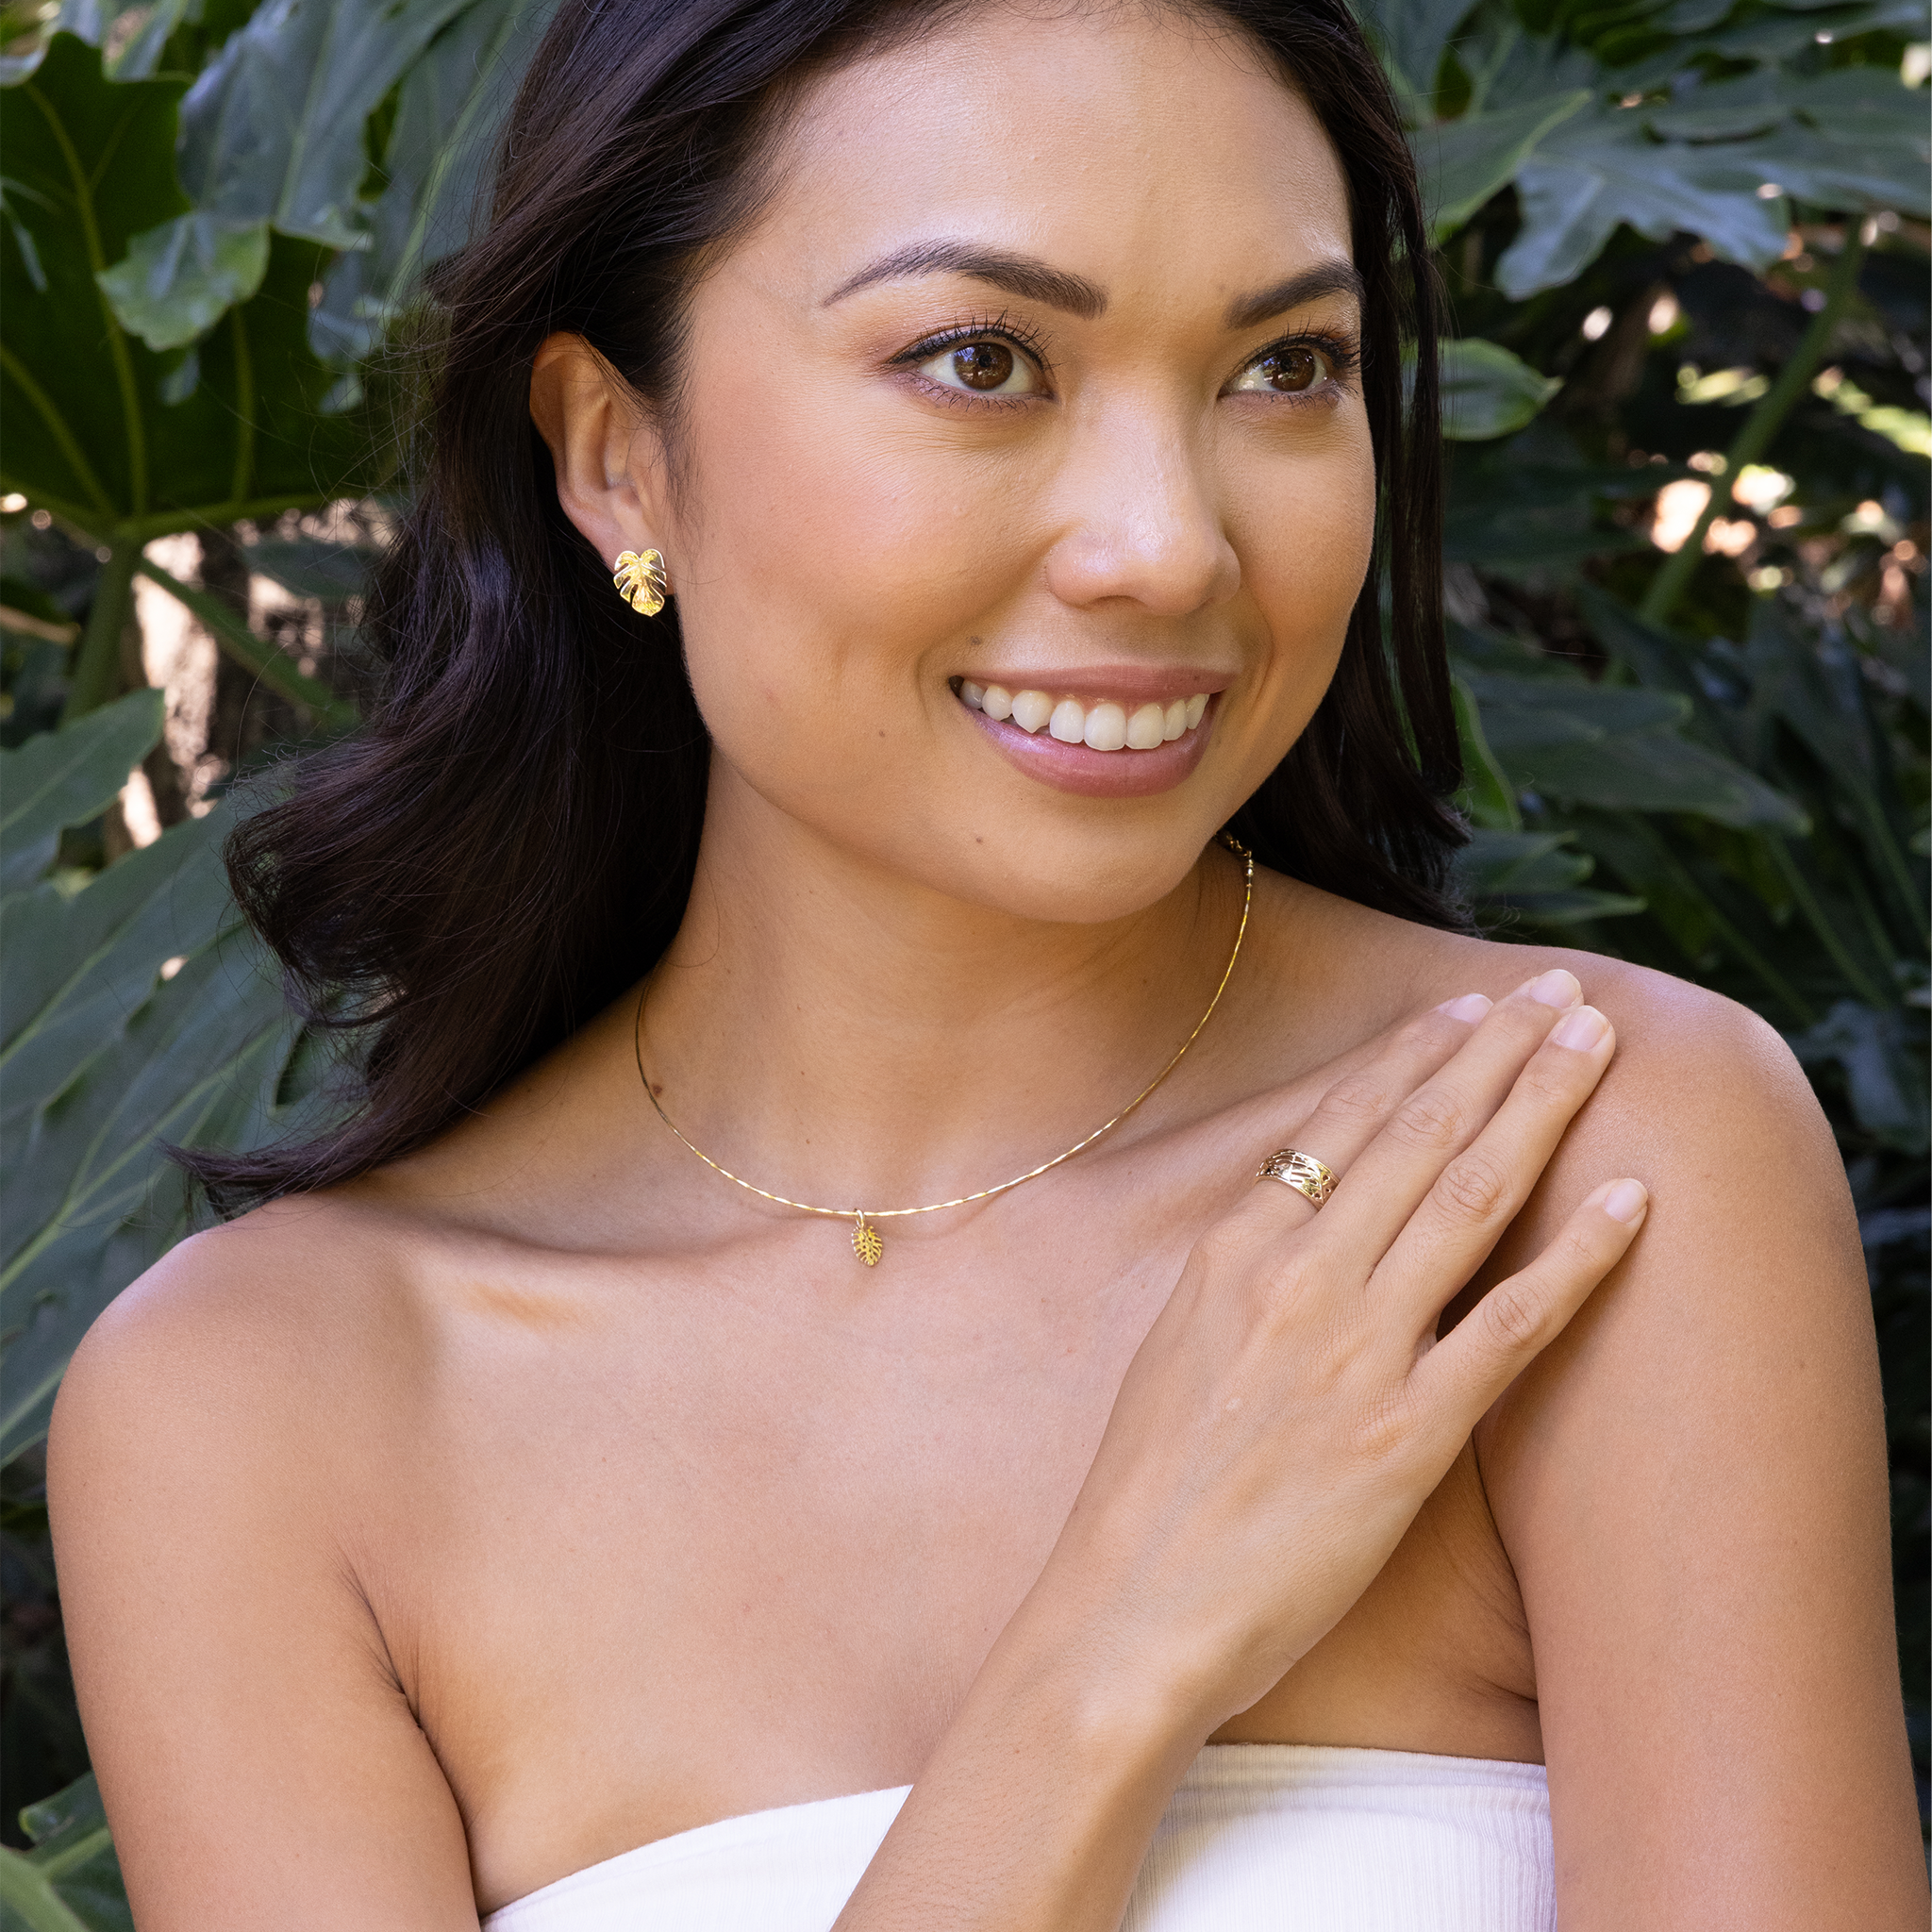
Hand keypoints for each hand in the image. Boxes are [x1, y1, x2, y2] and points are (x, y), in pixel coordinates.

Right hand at [1032, 967, 1644, 1737]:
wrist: (1129, 1609)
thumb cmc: (1145, 1487)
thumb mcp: (1176, 1343)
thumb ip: (1243, 1269)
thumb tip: (1299, 1215)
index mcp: (1231, 1252)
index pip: (1339, 1123)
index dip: (1415, 1056)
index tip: (1472, 1009)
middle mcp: (1297, 1280)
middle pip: (1418, 1137)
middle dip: (1498, 1052)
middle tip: (1560, 991)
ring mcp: (1356, 1354)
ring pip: (1469, 1200)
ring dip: (1541, 1110)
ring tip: (1596, 1046)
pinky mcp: (1406, 1437)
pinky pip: (1510, 1328)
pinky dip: (1576, 1259)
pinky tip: (1630, 1205)